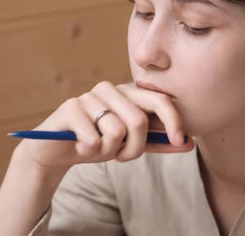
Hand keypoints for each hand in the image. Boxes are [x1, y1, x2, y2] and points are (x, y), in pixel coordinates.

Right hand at [16, 81, 193, 170]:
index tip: (182, 142)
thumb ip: (157, 142)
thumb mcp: (129, 144)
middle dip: (133, 148)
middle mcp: (109, 89)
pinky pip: (93, 139)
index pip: (159, 100)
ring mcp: (88, 96)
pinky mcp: (70, 107)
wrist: (55, 150)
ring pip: (116, 132)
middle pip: (139, 121)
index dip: (174, 121)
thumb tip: (189, 143)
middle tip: (120, 156)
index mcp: (127, 93)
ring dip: (107, 151)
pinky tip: (79, 146)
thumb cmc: (96, 143)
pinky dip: (89, 152)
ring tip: (96, 148)